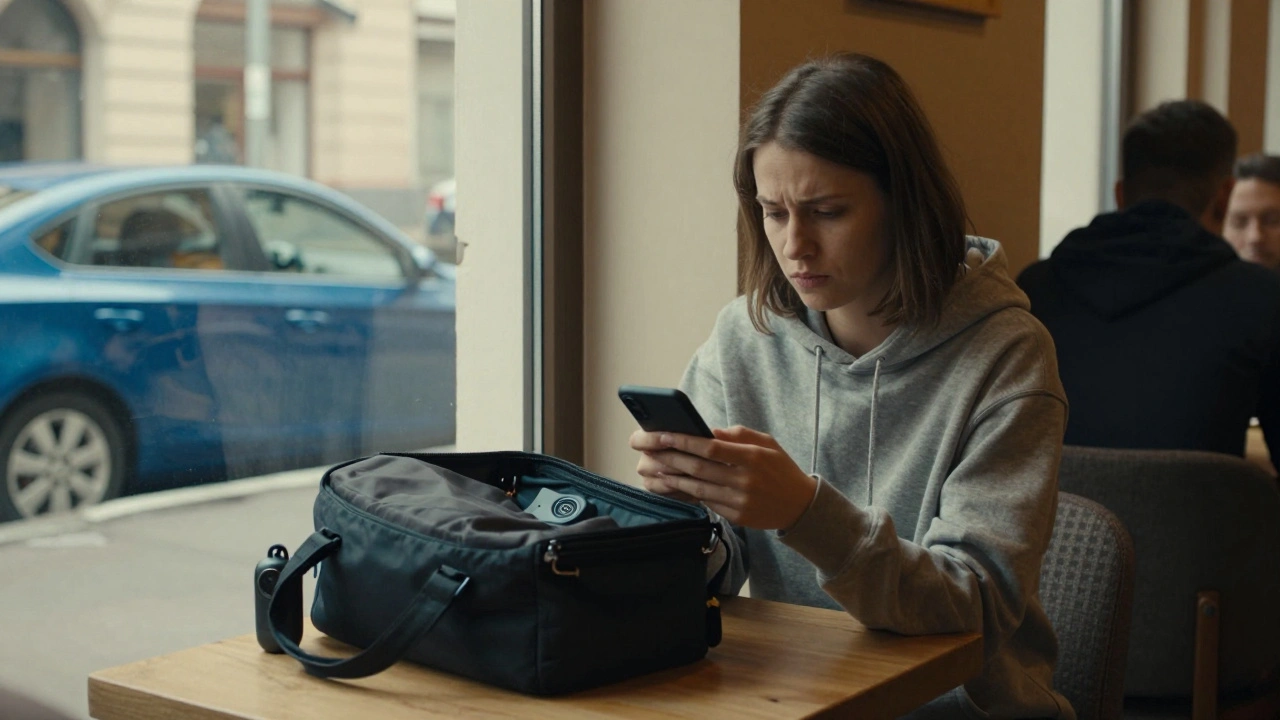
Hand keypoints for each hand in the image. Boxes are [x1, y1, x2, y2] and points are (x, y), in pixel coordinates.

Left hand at [630, 425, 817, 529]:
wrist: (801, 506)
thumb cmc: (781, 468)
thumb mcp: (767, 443)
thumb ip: (738, 435)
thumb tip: (707, 432)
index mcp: (753, 457)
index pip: (711, 447)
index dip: (684, 441)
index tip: (664, 435)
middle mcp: (745, 480)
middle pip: (699, 468)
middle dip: (672, 458)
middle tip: (652, 450)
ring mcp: (740, 501)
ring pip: (698, 488)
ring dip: (674, 478)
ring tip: (657, 469)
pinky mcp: (737, 517)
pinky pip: (707, 502)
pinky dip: (689, 493)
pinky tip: (677, 484)